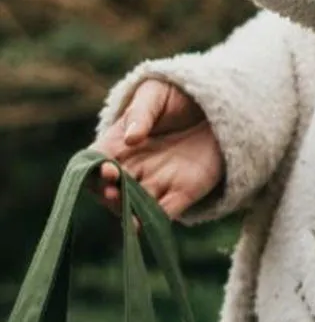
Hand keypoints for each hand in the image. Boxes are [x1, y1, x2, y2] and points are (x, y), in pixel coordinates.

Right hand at [92, 79, 224, 219]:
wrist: (213, 106)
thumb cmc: (175, 96)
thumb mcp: (155, 96)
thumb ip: (142, 115)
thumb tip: (131, 138)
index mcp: (118, 144)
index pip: (95, 161)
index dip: (94, 168)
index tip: (103, 168)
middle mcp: (134, 167)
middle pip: (112, 188)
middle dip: (109, 193)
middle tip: (112, 190)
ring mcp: (157, 181)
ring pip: (134, 204)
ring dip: (127, 211)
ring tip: (125, 213)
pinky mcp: (183, 192)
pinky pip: (163, 211)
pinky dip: (152, 220)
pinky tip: (142, 225)